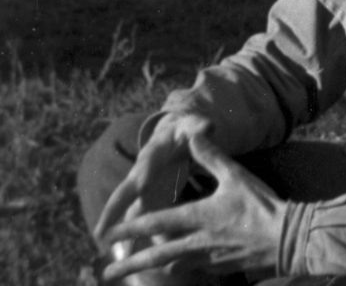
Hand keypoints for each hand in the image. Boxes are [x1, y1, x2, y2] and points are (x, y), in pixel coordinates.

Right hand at [94, 111, 208, 260]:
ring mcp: (141, 189)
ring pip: (129, 213)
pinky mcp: (147, 200)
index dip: (145, 172)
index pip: (147, 162)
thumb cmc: (183, 130)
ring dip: (122, 233)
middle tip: (101, 233)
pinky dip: (136, 236)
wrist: (173, 135)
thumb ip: (199, 127)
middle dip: (112, 212)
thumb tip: (208, 127)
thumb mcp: (192, 125)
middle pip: (124, 193)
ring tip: (118, 256)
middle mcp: (141, 172)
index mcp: (153, 152)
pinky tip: (135, 256)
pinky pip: (139, 220)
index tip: (142, 185)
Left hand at [98, 131, 285, 281]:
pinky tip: (175, 266)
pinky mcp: (219, 268)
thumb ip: (211, 155)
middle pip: (155, 256)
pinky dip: (176, 268)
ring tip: (136, 270)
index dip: (130, 229)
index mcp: (198, 217)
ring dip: (150, 267)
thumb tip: (194, 133)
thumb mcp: (236, 175)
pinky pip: (190, 269)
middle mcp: (197, 243)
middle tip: (106, 274)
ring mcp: (207, 259)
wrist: (287, 238)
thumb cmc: (260, 205)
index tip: (108, 236)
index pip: (156, 224)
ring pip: (171, 265)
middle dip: (128, 264)